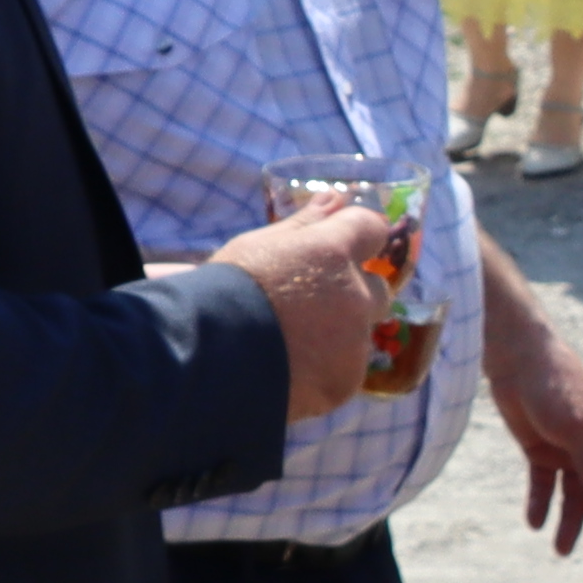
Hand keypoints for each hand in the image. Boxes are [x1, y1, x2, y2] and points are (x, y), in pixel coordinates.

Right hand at [212, 202, 392, 424]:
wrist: (204, 360)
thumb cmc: (225, 292)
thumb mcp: (258, 246)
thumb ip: (305, 224)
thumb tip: (334, 198)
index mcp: (332, 252)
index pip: (372, 228)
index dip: (359, 237)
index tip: (343, 249)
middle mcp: (354, 296)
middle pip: (377, 289)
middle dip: (354, 295)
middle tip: (311, 306)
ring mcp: (353, 344)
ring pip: (359, 336)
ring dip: (337, 338)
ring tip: (287, 347)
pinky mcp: (344, 384)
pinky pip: (344, 373)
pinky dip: (324, 373)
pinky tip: (288, 373)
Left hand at [481, 297, 582, 563]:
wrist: (516, 359)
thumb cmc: (554, 387)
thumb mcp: (578, 428)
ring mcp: (566, 447)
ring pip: (572, 493)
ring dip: (568, 521)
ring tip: (560, 549)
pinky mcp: (539, 446)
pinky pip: (544, 483)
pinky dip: (541, 503)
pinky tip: (535, 522)